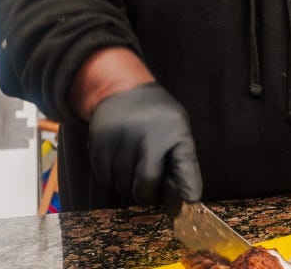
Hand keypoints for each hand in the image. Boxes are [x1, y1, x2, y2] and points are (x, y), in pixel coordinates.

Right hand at [88, 83, 202, 206]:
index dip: (188, 184)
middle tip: (148, 196)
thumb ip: (179, 161)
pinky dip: (111, 179)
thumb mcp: (176, 130)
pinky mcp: (100, 140)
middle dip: (148, 196)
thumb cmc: (157, 120)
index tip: (191, 199)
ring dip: (128, 187)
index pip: (185, 162)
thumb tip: (180, 199)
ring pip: (123, 183)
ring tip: (132, 172)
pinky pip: (104, 177)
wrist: (122, 91)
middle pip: (147, 181)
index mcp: (176, 131)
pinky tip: (117, 165)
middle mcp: (150, 132)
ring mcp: (122, 135)